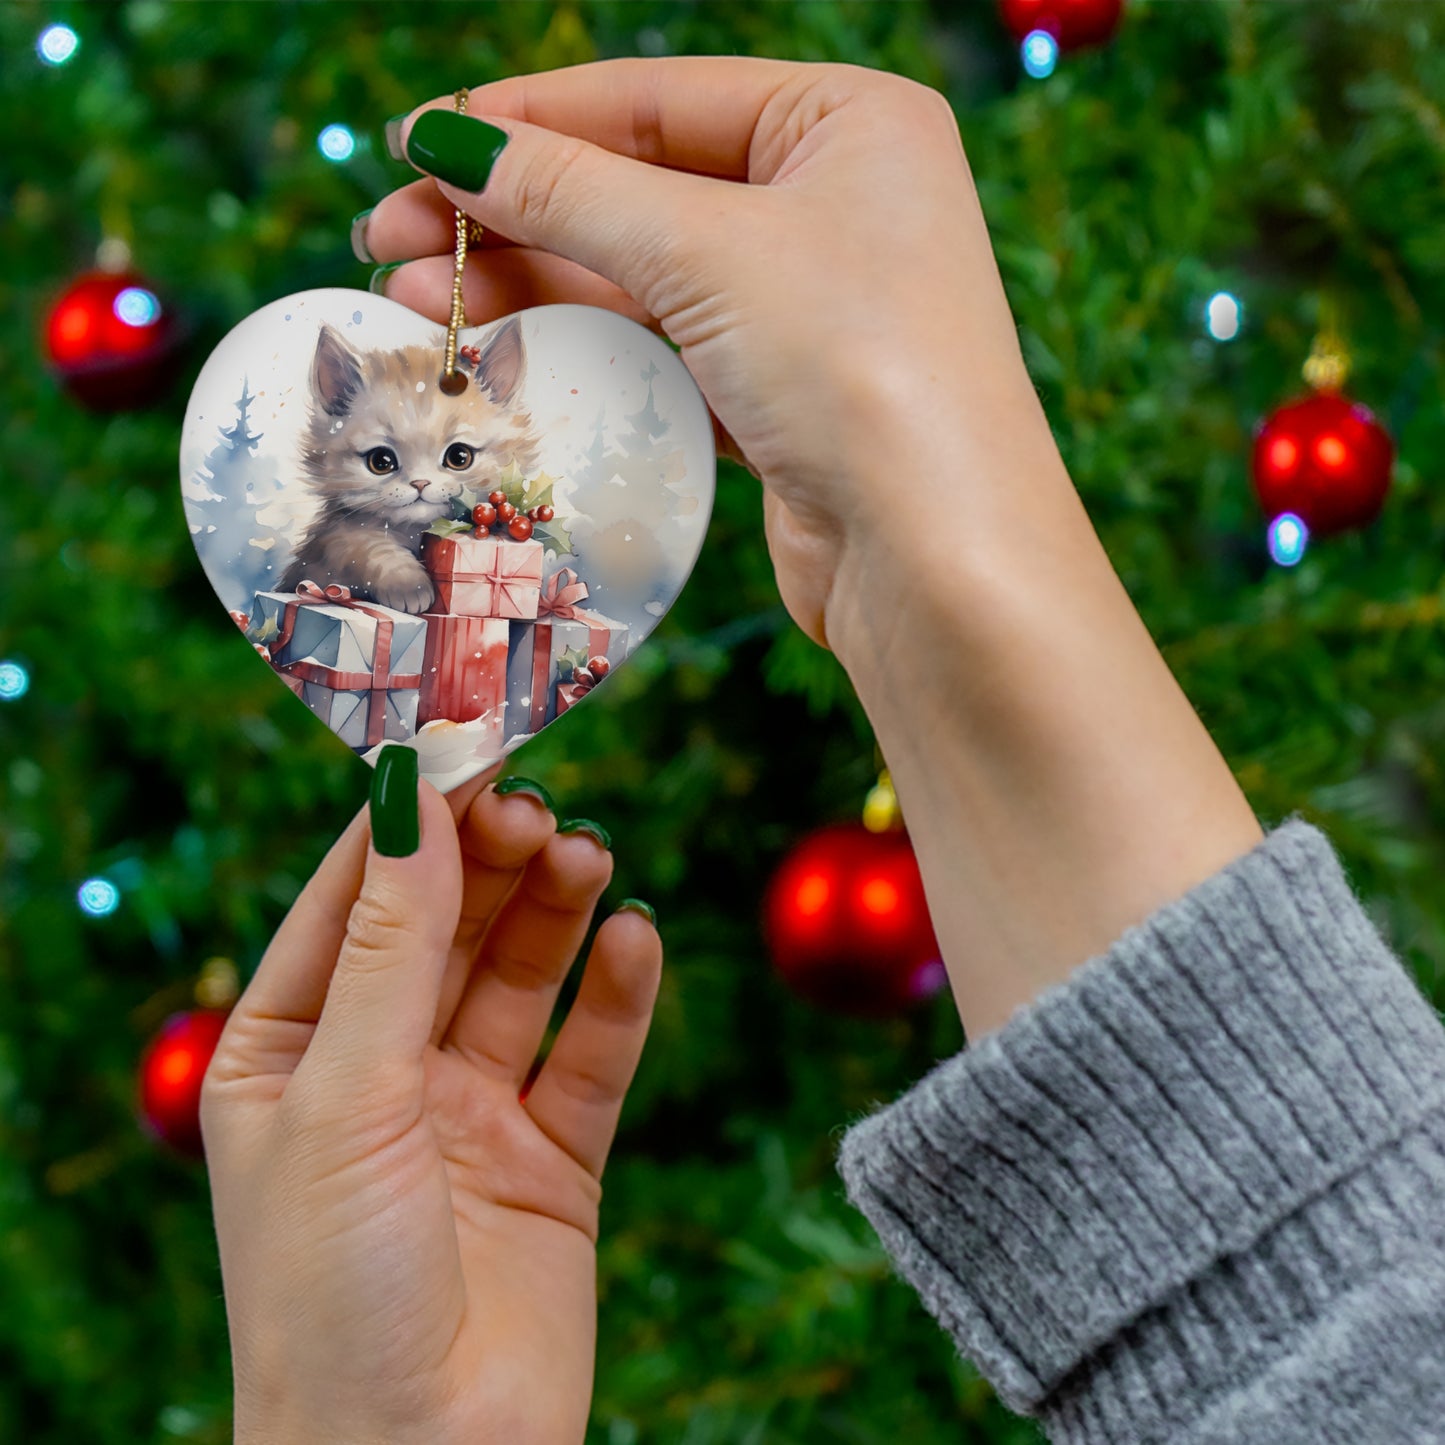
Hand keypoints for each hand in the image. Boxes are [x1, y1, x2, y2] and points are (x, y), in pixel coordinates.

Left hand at [201, 766, 660, 1444]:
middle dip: (491, 862)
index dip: (409, 822)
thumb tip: (410, 794)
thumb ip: (391, 944)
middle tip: (539, 808)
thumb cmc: (331, 1293)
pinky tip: (636, 939)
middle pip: (447, 927)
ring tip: (589, 858)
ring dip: (556, 911)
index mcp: (289, 1052)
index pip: (352, 901)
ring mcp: (469, 1114)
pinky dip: (617, 995)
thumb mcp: (346, 1094)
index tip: (467, 744)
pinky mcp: (552, 1160)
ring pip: (521, 978)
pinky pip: (590, 1055)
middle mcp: (380, 1073)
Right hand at [361, 57, 1047, 650]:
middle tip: (388, 236)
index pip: (656, 99)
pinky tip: (500, 348)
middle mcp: (834, 202)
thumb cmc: (857, 368)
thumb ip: (571, 190)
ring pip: (641, 274)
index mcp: (847, 122)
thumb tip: (449, 141)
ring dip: (530, 283)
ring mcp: (808, 303)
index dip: (527, 118)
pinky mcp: (781, 393)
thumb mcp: (707, 250)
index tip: (417, 140)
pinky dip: (584, 345)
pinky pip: (663, 346)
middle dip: (510, 212)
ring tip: (416, 298)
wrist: (935, 558)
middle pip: (637, 186)